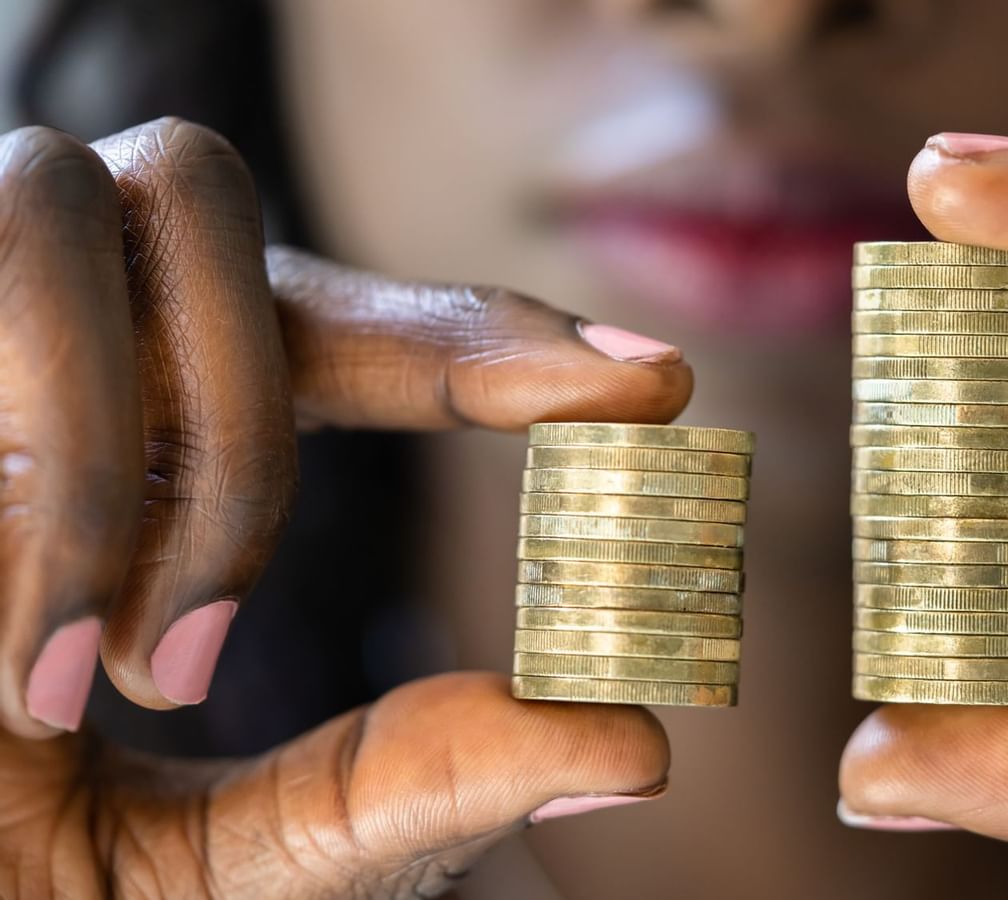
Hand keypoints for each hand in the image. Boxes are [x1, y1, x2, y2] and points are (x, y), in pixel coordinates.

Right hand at [0, 118, 688, 894]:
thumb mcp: (206, 874)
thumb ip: (399, 796)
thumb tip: (633, 745)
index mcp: (131, 444)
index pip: (329, 327)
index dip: (486, 335)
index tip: (654, 387)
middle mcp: (28, 348)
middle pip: (204, 199)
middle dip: (266, 399)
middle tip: (214, 649)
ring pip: (80, 208)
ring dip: (142, 444)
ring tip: (102, 674)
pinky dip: (53, 480)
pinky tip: (17, 668)